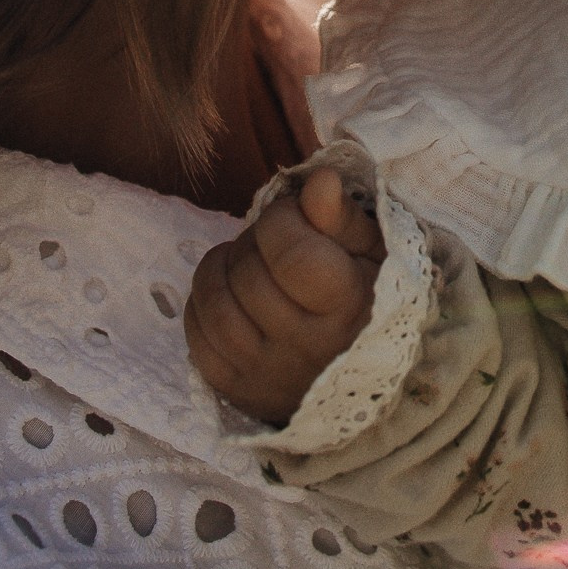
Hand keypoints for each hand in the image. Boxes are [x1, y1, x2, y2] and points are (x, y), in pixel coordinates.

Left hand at [184, 169, 384, 425]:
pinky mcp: (234, 389)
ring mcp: (264, 374)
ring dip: (222, 267)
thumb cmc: (364, 299)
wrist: (355, 374)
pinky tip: (229, 292)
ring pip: (215, 304)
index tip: (293, 214)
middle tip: (274, 239)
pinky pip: (197, 335)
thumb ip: (341, 216)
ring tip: (247, 260)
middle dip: (254, 240)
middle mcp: (303, 348)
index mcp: (346, 309)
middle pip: (249, 275)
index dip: (281, 220)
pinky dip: (203, 302)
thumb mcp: (370, 252)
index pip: (291, 255)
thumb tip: (320, 179)